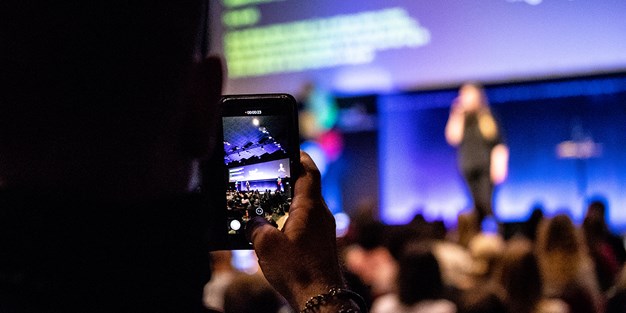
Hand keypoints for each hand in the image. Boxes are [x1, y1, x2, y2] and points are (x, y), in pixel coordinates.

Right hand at [247, 151, 344, 309]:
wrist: (320, 298)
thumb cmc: (297, 270)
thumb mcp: (265, 245)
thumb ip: (256, 227)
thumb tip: (253, 222)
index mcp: (310, 206)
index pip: (309, 171)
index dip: (300, 157)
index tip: (290, 148)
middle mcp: (321, 214)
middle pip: (307, 187)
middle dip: (289, 180)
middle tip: (270, 176)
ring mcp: (323, 229)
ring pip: (306, 207)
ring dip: (289, 202)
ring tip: (268, 204)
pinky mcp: (321, 243)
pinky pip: (306, 223)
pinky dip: (292, 219)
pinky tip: (276, 230)